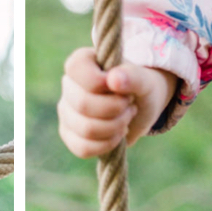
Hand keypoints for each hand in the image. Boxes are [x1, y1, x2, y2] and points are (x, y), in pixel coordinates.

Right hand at [57, 47, 173, 157]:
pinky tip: (118, 134)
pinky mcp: (69, 135)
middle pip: (83, 104)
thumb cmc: (141, 85)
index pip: (77, 70)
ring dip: (115, 127)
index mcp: (82, 62)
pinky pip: (83, 148)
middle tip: (129, 104)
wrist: (142, 106)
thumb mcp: (145, 78)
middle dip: (115, 109)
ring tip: (126, 117)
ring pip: (85, 129)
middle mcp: (69, 85)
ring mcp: (66, 111)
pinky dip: (107, 144)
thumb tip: (113, 79)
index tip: (120, 87)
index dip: (100, 82)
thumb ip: (133, 76)